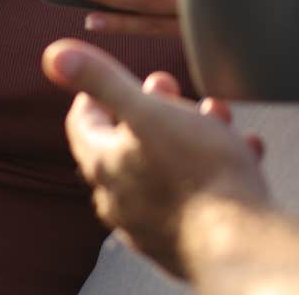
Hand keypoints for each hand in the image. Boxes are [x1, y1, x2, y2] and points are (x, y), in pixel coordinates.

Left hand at [43, 39, 267, 276]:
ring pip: (164, 167)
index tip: (116, 74)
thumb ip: (102, 80)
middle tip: (170, 89)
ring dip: (190, 135)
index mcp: (106, 166)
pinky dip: (215, 169)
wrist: (241, 243)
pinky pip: (195, 195)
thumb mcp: (148, 111)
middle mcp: (121, 199)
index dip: (95, 92)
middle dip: (150, 108)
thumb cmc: (198, 174)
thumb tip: (54, 55)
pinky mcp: (185, 239)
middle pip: (125, 144)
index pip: (83, 123)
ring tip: (217, 117)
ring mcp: (152, 224)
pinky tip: (244, 152)